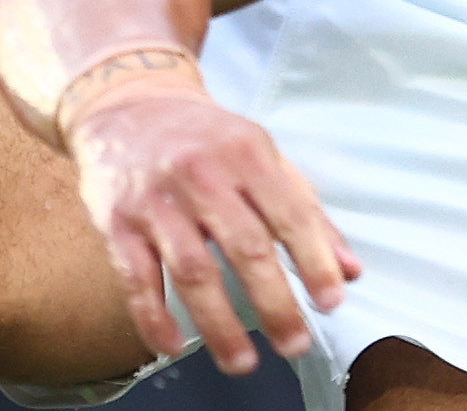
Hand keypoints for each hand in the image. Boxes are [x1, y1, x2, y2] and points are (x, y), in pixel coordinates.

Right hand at [66, 78, 357, 376]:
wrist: (125, 105)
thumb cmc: (203, 138)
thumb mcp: (260, 154)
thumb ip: (306, 209)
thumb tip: (349, 271)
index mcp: (244, 152)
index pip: (289, 214)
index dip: (313, 261)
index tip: (330, 302)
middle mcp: (199, 173)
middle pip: (244, 246)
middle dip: (274, 302)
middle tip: (293, 343)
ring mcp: (155, 199)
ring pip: (192, 269)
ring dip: (220, 323)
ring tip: (243, 362)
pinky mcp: (117, 221)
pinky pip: (136, 277)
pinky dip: (154, 317)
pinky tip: (174, 345)